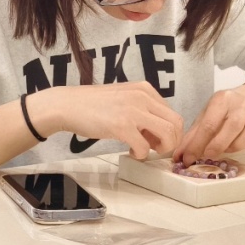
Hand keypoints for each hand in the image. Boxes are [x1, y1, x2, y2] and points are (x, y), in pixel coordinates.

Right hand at [34, 81, 183, 159]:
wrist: (67, 105)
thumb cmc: (92, 105)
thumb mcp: (123, 98)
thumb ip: (142, 109)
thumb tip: (156, 132)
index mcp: (144, 89)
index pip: (173, 113)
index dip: (169, 132)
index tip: (155, 139)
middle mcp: (142, 97)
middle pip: (176, 124)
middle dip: (170, 142)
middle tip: (154, 147)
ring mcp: (133, 111)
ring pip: (168, 135)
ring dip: (160, 149)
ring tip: (144, 150)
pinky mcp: (122, 126)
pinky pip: (145, 147)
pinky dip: (141, 154)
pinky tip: (130, 151)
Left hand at [173, 84, 244, 164]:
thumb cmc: (225, 111)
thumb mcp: (206, 116)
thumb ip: (193, 136)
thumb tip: (178, 156)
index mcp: (222, 99)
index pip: (209, 123)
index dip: (197, 144)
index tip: (188, 158)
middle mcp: (241, 105)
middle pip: (232, 126)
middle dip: (218, 145)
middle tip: (208, 156)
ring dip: (235, 146)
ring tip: (226, 149)